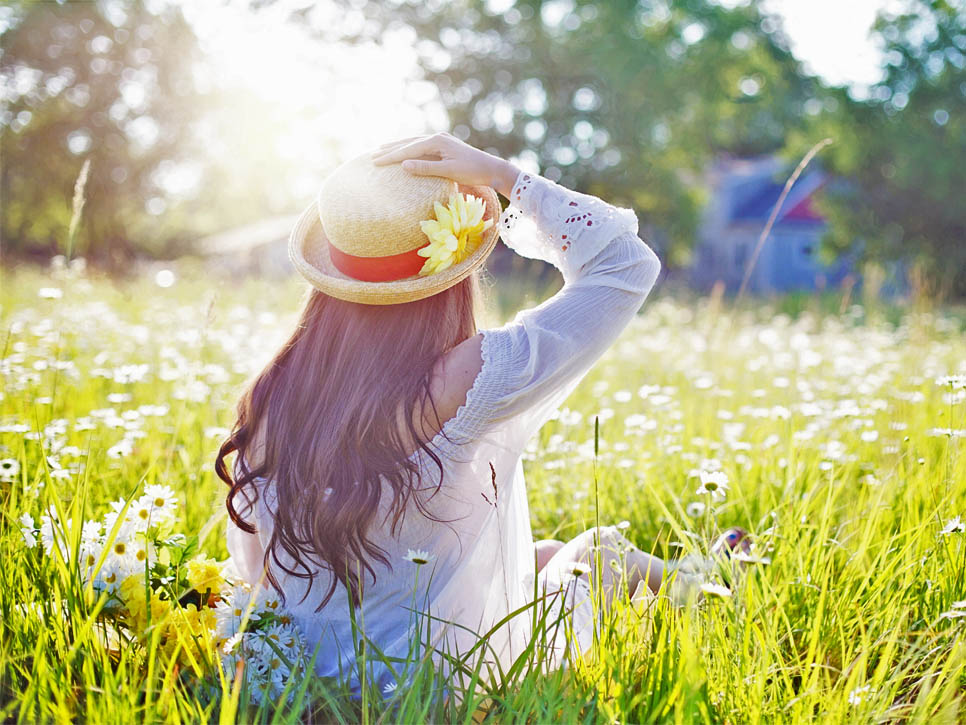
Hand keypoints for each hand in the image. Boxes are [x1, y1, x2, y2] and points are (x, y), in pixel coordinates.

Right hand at [370, 133, 519, 198]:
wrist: (491, 168)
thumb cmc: (472, 171)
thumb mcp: (448, 171)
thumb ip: (426, 168)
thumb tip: (403, 164)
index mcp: (436, 141)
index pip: (408, 149)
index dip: (391, 156)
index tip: (375, 162)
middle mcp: (437, 137)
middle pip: (408, 143)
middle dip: (390, 149)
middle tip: (372, 156)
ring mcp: (441, 141)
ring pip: (413, 143)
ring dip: (398, 147)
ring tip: (382, 150)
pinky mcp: (444, 146)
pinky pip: (421, 146)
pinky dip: (409, 149)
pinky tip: (404, 152)